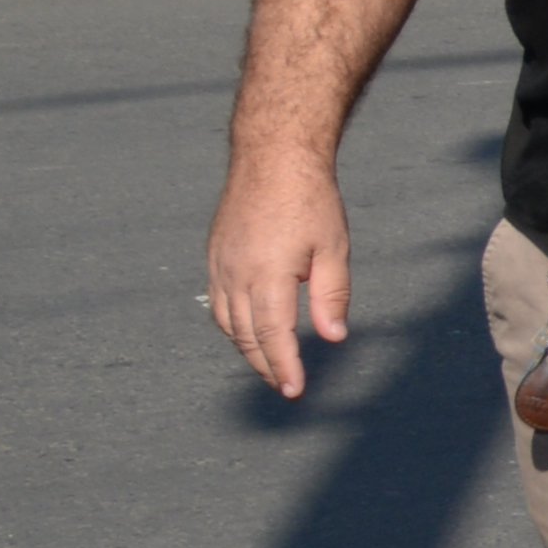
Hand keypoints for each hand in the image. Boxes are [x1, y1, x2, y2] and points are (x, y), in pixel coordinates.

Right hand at [205, 148, 355, 397]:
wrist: (272, 157)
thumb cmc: (310, 200)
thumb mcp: (333, 248)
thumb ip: (331, 295)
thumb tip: (333, 338)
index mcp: (266, 275)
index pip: (272, 335)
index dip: (282, 366)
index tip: (294, 390)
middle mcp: (235, 274)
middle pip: (246, 334)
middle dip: (265, 364)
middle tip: (284, 386)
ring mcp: (220, 264)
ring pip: (227, 321)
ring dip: (246, 348)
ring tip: (269, 365)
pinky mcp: (214, 255)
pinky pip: (218, 301)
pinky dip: (232, 324)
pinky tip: (248, 331)